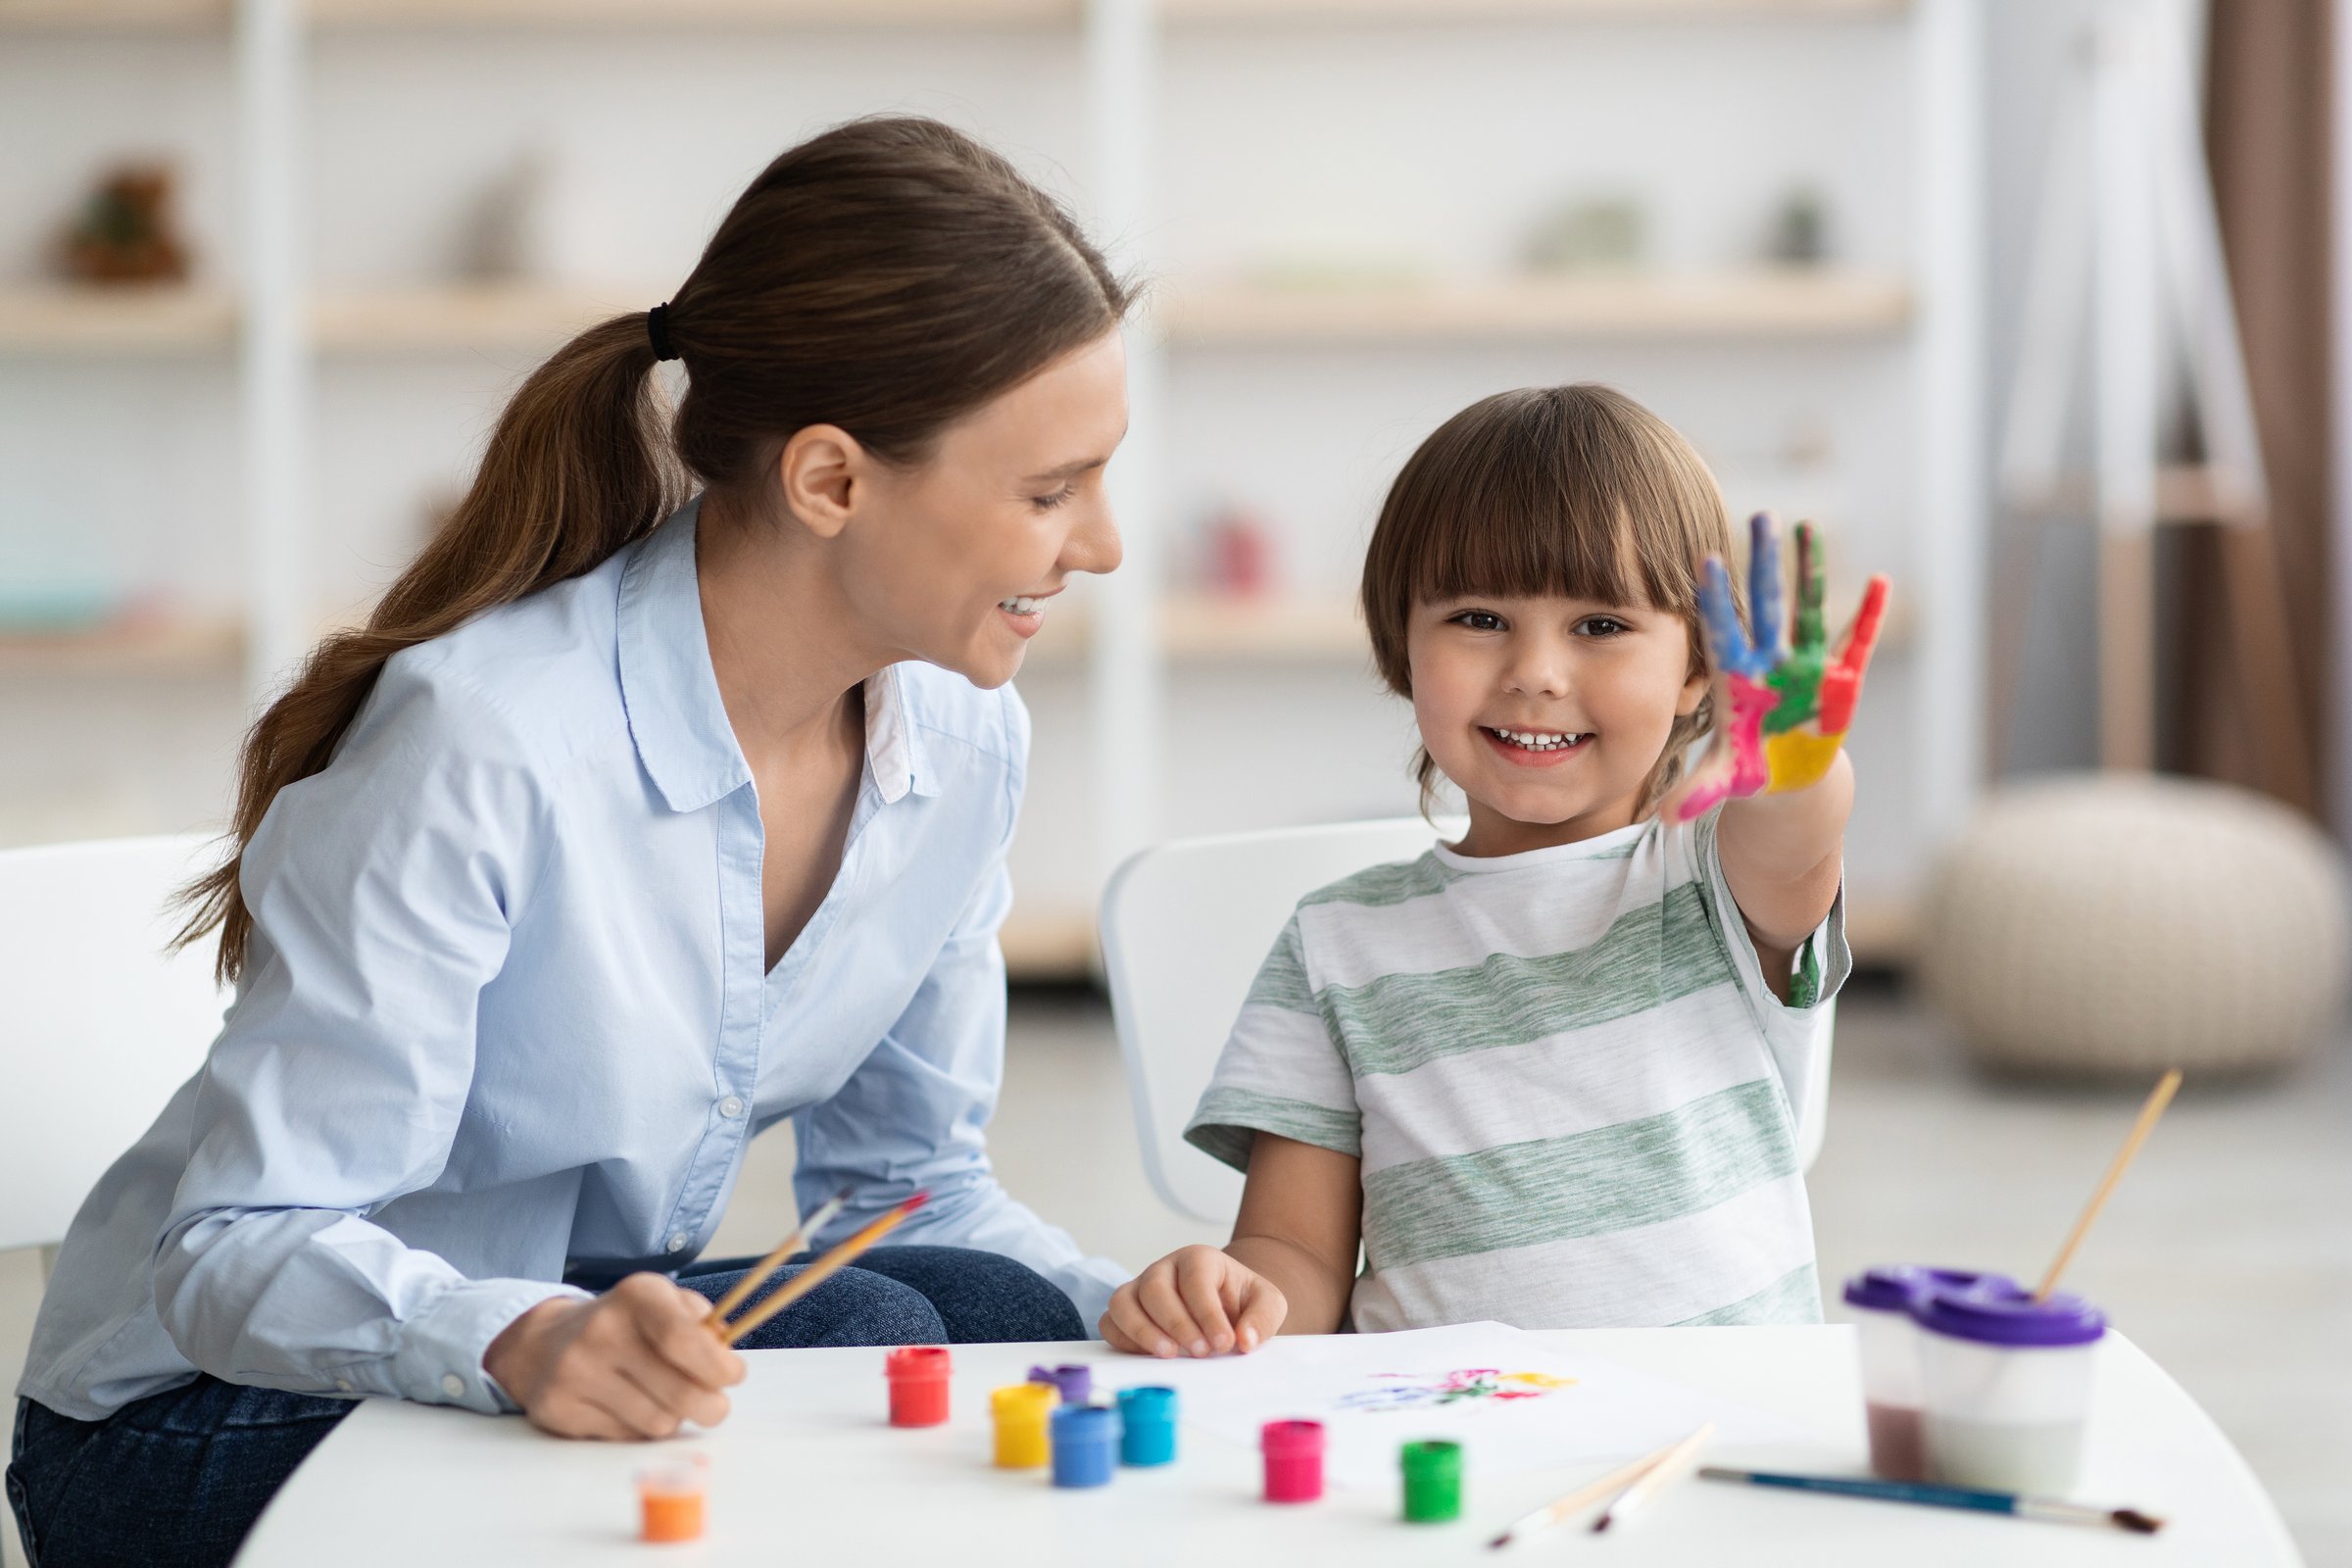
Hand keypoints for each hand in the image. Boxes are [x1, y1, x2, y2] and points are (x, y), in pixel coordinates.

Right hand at [483, 1273, 746, 1439]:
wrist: (543, 1344)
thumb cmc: (624, 1325)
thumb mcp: (663, 1303)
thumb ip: (701, 1324)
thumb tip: (725, 1357)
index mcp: (636, 1296)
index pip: (683, 1339)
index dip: (718, 1366)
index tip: (734, 1375)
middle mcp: (601, 1331)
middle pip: (679, 1393)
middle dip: (711, 1406)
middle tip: (714, 1405)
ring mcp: (575, 1373)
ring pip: (657, 1424)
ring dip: (673, 1418)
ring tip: (663, 1399)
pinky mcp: (558, 1411)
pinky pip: (625, 1438)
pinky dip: (638, 1429)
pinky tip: (627, 1407)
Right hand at [1100, 1245, 1286, 1357]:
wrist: (1225, 1304)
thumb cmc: (1241, 1301)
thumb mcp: (1267, 1303)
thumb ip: (1262, 1318)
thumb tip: (1245, 1340)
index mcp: (1199, 1258)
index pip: (1196, 1279)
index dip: (1208, 1312)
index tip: (1224, 1342)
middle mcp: (1164, 1269)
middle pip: (1156, 1288)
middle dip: (1177, 1323)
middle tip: (1200, 1352)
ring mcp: (1140, 1288)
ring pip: (1124, 1301)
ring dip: (1143, 1331)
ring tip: (1169, 1355)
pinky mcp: (1127, 1311)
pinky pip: (1110, 1322)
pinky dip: (1123, 1340)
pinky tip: (1149, 1356)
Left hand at [1662, 514, 1889, 822]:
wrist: (1785, 774)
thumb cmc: (1749, 765)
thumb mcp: (1724, 778)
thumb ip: (1697, 791)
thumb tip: (1665, 819)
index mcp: (1738, 678)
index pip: (1722, 630)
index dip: (1715, 598)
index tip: (1704, 559)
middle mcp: (1771, 661)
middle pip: (1765, 604)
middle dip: (1764, 564)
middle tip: (1761, 515)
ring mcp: (1808, 665)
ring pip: (1809, 609)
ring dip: (1810, 572)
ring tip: (1807, 528)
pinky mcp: (1841, 679)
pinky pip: (1859, 641)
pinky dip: (1870, 614)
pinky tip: (1879, 581)